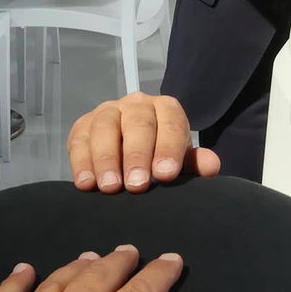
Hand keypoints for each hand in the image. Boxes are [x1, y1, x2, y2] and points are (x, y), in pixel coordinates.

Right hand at [68, 92, 220, 192]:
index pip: (170, 123)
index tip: (165, 175)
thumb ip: (194, 164)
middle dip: (136, 155)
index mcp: (166, 109)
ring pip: (104, 127)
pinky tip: (85, 185)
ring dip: (106, 159)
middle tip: (137, 185)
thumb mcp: (179, 161)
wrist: (131, 151)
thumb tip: (211, 166)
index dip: (168, 148)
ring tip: (110, 188)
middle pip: (137, 123)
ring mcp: (107, 112)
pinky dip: (81, 162)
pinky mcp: (82, 125)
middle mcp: (136, 104)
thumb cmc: (160, 157)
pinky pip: (79, 139)